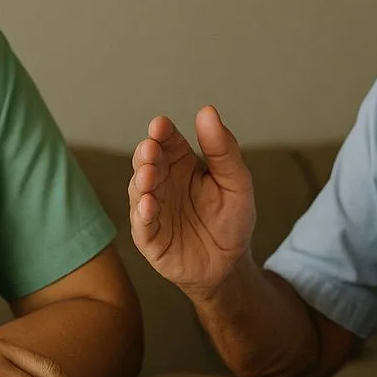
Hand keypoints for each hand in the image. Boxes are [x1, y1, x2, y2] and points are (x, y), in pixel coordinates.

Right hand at [129, 106, 256, 294]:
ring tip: (147, 175)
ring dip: (141, 181)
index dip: (162, 132)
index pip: (167, 141)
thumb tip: (207, 111)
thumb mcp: (236, 182)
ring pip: (139, 190)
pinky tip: (149, 205)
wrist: (230, 265)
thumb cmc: (231, 220)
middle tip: (151, 148)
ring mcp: (153, 209)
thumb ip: (223, 149)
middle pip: (147, 162)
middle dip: (146, 154)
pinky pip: (142, 224)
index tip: (160, 125)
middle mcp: (162, 182)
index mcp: (181, 163)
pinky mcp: (149, 238)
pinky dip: (143, 214)